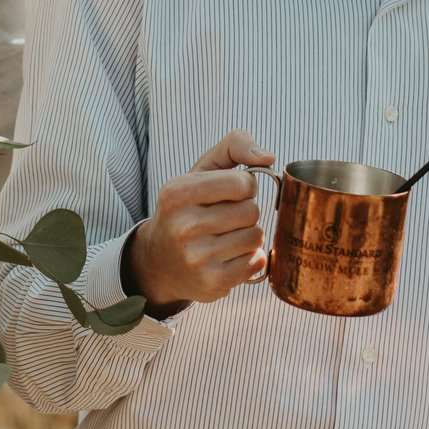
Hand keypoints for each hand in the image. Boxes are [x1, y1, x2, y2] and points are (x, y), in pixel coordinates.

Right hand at [122, 130, 276, 312]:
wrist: (159, 260)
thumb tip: (269, 157)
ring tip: (226, 238)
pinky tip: (230, 256)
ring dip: (248, 236)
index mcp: (178, 192)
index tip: (231, 193)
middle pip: (251, 211)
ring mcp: (196, 257)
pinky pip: (256, 263)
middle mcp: (183, 226)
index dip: (245, 187)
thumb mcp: (201, 170)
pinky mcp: (211, 282)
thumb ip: (235, 146)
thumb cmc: (188, 208)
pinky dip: (250, 258)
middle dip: (246, 212)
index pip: (242, 183)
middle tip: (225, 218)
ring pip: (256, 237)